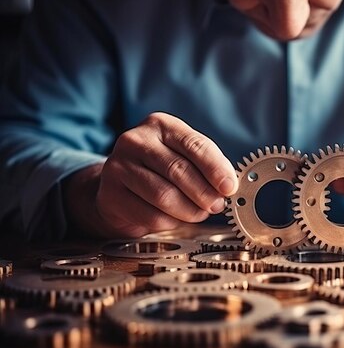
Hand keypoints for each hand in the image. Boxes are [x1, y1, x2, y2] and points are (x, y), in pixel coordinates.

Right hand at [63, 112, 237, 237]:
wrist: (120, 186)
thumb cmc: (160, 170)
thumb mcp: (185, 157)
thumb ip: (206, 167)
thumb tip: (227, 186)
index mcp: (161, 125)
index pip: (195, 145)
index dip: (216, 169)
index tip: (229, 187)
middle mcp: (136, 140)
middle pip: (179, 170)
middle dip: (204, 193)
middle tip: (217, 206)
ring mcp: (118, 166)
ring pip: (164, 195)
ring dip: (189, 210)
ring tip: (199, 213)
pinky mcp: (110, 194)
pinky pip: (149, 215)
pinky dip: (170, 222)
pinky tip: (175, 219)